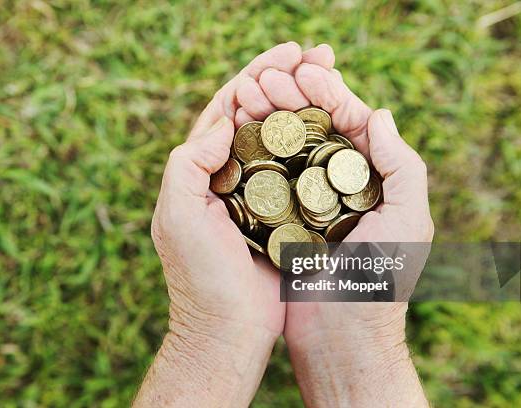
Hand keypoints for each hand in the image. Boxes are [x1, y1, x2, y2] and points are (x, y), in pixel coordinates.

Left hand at [137, 42, 321, 406]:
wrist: (229, 331)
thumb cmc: (199, 278)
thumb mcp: (178, 217)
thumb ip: (188, 163)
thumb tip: (224, 121)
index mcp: (201, 169)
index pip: (227, 107)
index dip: (256, 73)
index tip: (289, 51)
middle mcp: (230, 175)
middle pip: (259, 115)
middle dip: (288, 80)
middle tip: (322, 54)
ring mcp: (260, 194)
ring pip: (283, 138)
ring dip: (306, 104)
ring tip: (335, 77)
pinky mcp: (285, 213)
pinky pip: (302, 170)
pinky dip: (318, 143)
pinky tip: (341, 126)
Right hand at [235, 48, 432, 405]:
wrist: (341, 343)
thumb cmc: (379, 286)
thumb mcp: (408, 223)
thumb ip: (404, 166)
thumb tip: (379, 112)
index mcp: (370, 181)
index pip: (350, 122)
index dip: (327, 92)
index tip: (300, 70)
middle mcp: (336, 188)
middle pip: (313, 130)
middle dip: (290, 98)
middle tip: (264, 77)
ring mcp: (304, 205)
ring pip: (286, 149)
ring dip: (268, 119)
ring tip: (246, 95)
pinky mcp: (277, 223)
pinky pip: (265, 180)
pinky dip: (253, 154)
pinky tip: (236, 134)